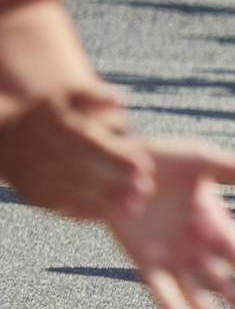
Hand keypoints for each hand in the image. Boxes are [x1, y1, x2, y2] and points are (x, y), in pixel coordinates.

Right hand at [0, 86, 151, 219]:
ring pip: (70, 192)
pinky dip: (80, 212)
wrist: (2, 130)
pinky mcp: (29, 191)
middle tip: (146, 191)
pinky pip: (55, 205)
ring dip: (103, 203)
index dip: (119, 157)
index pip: (91, 143)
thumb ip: (93, 95)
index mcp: (55, 125)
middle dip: (116, 184)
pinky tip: (105, 215)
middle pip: (83, 172)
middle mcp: (42, 151)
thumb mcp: (67, 93)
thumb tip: (120, 99)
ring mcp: (34, 174)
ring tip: (133, 209)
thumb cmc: (46, 108)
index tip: (146, 166)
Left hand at [107, 139, 234, 308]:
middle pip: (223, 279)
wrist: (119, 166)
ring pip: (194, 291)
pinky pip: (159, 287)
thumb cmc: (164, 158)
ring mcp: (170, 255)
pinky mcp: (144, 260)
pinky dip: (170, 304)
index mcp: (215, 222)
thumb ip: (230, 169)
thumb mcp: (200, 158)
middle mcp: (196, 244)